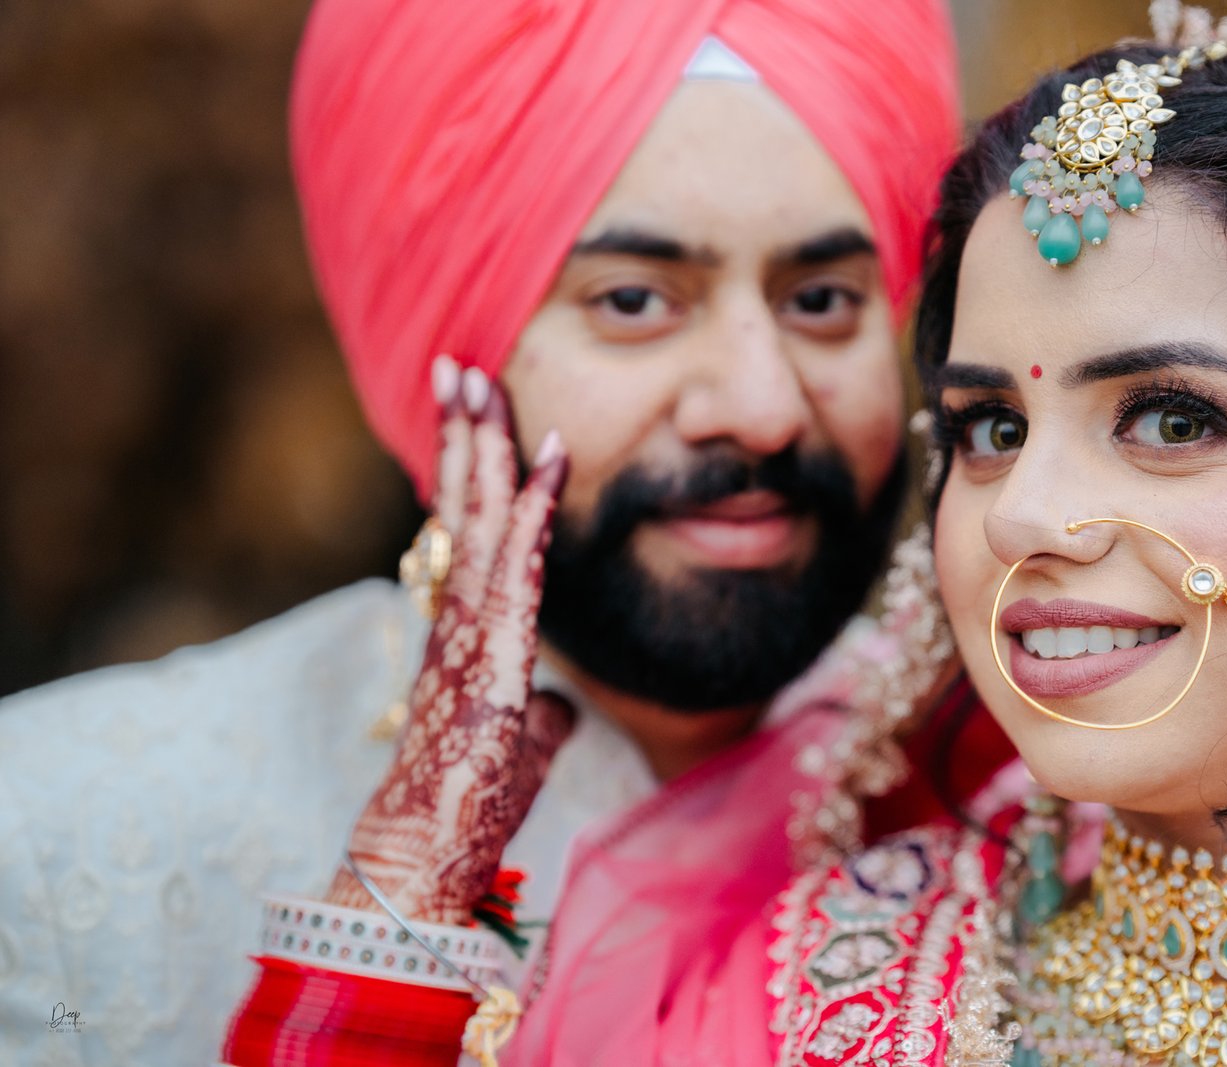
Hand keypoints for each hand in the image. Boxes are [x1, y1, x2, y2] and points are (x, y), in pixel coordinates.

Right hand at [327, 358, 572, 923]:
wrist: (425, 853)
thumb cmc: (466, 808)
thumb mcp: (520, 750)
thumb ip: (540, 717)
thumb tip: (564, 707)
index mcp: (460, 632)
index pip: (466, 534)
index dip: (471, 471)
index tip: (472, 412)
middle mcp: (456, 618)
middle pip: (460, 506)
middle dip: (463, 433)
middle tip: (458, 365)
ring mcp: (469, 631)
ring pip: (478, 518)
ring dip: (485, 445)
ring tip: (478, 378)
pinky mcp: (493, 653)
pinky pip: (519, 564)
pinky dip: (535, 507)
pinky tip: (549, 458)